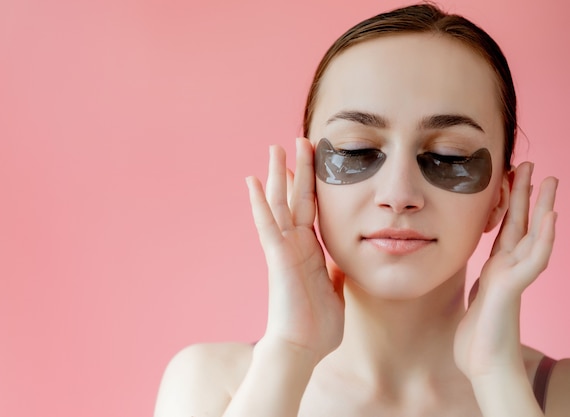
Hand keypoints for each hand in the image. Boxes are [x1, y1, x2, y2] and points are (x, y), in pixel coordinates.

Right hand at [245, 138, 344, 363]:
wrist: (302, 349)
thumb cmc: (317, 325)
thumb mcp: (335, 290)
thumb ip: (336, 272)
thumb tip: (342, 262)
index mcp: (310, 250)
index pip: (311, 208)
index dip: (312, 184)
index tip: (314, 161)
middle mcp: (295, 245)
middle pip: (295, 198)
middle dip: (297, 169)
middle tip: (298, 141)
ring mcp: (284, 249)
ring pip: (279, 204)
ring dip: (277, 176)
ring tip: (275, 149)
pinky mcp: (277, 257)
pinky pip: (267, 225)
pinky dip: (259, 203)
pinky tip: (252, 181)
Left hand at [454, 162, 557, 378]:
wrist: (483, 365)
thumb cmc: (477, 337)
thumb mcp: (476, 300)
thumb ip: (482, 284)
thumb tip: (477, 274)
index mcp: (496, 268)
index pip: (506, 228)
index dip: (509, 203)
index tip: (510, 178)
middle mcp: (509, 269)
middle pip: (522, 224)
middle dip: (527, 195)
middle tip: (531, 165)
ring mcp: (514, 277)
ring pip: (533, 235)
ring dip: (543, 208)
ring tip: (551, 180)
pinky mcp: (513, 288)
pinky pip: (533, 259)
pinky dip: (543, 237)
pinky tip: (551, 216)